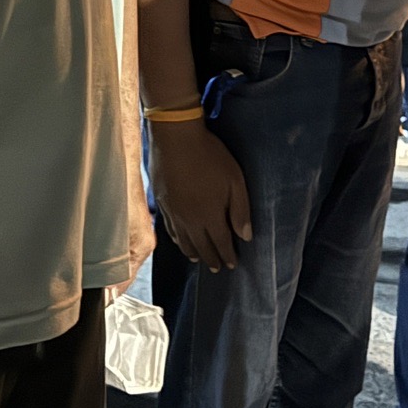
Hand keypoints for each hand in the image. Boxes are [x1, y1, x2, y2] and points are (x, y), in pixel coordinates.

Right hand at [151, 121, 251, 272]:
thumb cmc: (210, 157)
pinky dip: (177, 239)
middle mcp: (190, 220)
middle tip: (217, 269)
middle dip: (211, 259)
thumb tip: (245, 236)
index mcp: (210, 216)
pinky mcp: (162, 203)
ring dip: (193, 252)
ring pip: (183, 241)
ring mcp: (173, 212)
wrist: (176, 138)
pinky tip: (179, 240)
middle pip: (201, 246)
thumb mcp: (235, 181)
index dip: (227, 255)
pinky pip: (170, 229)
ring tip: (199, 260)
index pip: (221, 243)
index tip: (232, 265)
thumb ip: (240, 210)